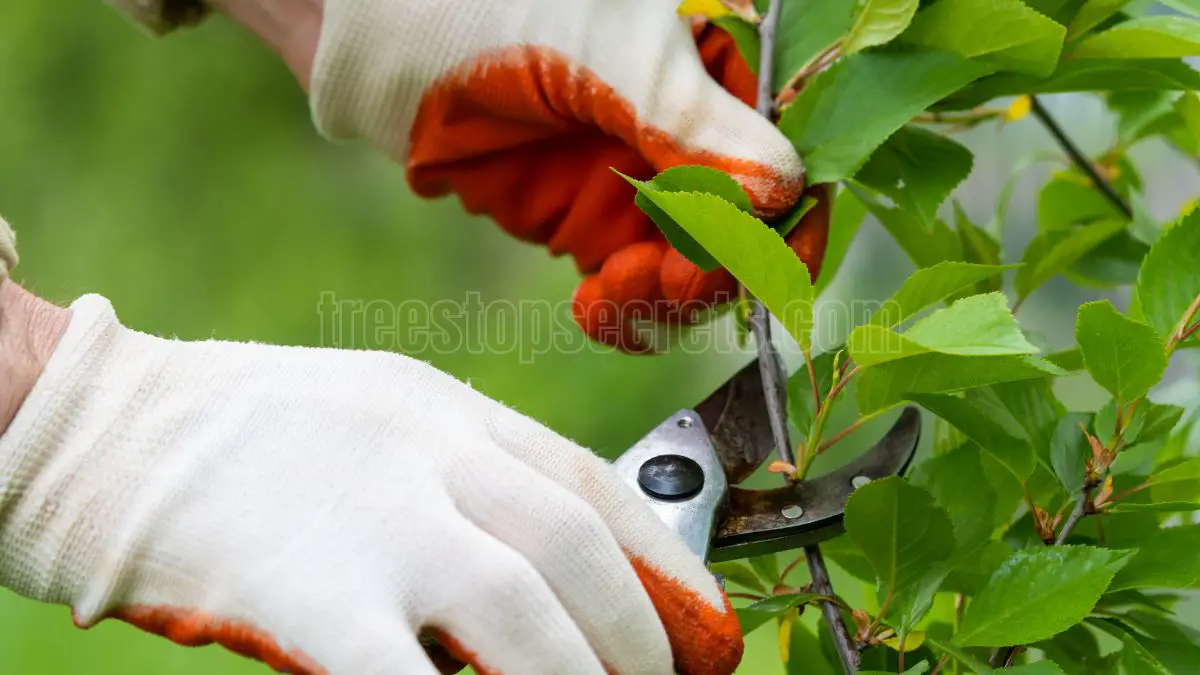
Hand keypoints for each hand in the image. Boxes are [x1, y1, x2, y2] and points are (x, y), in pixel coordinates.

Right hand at [0, 293, 741, 674]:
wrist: (111, 429)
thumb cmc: (247, 433)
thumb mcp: (380, 419)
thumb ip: (463, 477)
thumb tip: (547, 567)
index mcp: (447, 411)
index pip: (590, 483)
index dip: (664, 559)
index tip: (701, 620)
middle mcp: (426, 453)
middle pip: (572, 546)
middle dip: (636, 630)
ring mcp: (372, 519)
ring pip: (521, 607)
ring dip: (580, 672)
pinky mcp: (310, 590)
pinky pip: (410, 674)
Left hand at [307, 0, 822, 350]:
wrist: (374, 34)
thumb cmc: (490, 7)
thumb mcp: (609, 53)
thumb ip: (693, 122)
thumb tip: (783, 191)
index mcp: (717, 63)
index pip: (788, 152)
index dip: (786, 219)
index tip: (762, 268)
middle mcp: (689, 126)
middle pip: (747, 228)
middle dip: (718, 270)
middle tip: (672, 282)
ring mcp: (639, 178)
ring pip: (694, 269)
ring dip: (671, 300)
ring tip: (620, 292)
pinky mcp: (588, 221)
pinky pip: (633, 285)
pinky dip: (628, 312)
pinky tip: (598, 309)